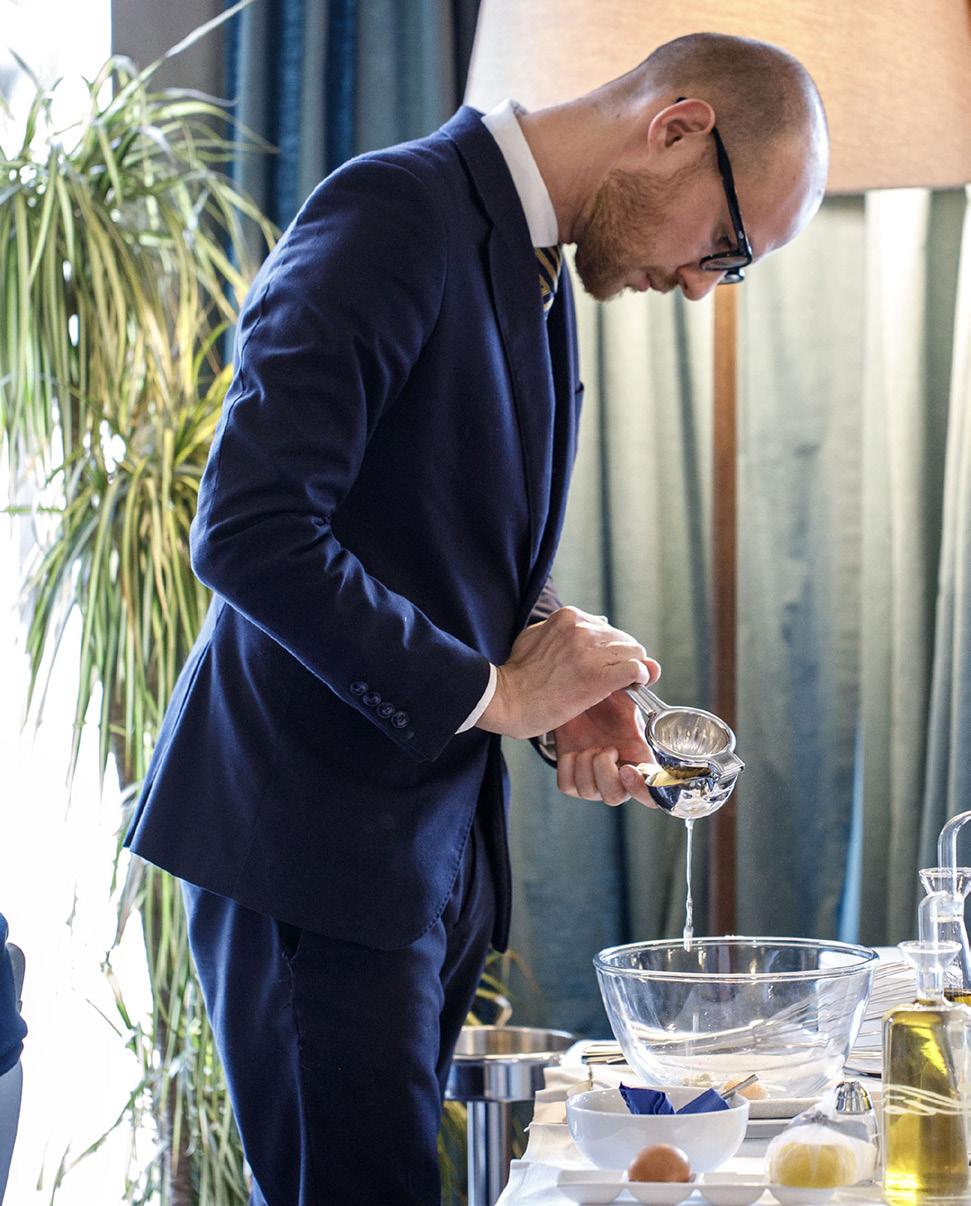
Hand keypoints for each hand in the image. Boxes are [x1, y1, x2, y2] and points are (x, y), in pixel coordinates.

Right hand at [477, 607, 659, 739]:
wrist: (506, 700)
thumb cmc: (516, 675)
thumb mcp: (533, 636)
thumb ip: (562, 630)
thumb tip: (592, 625)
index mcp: (568, 617)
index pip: (607, 628)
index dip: (611, 650)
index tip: (605, 666)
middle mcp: (582, 628)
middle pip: (625, 640)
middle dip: (622, 659)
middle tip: (614, 679)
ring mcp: (591, 652)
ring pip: (635, 653)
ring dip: (632, 669)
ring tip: (623, 685)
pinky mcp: (598, 676)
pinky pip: (636, 670)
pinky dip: (640, 678)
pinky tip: (633, 687)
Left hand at [553, 691, 663, 808]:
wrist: (570, 700)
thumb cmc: (602, 698)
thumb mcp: (620, 689)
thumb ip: (638, 681)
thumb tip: (651, 668)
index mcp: (638, 758)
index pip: (655, 795)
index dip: (646, 791)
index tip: (628, 769)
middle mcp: (618, 774)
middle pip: (617, 798)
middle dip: (607, 773)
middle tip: (604, 749)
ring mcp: (594, 780)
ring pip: (591, 792)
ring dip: (586, 764)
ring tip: (588, 743)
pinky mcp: (572, 780)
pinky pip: (569, 785)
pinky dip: (568, 766)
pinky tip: (572, 750)